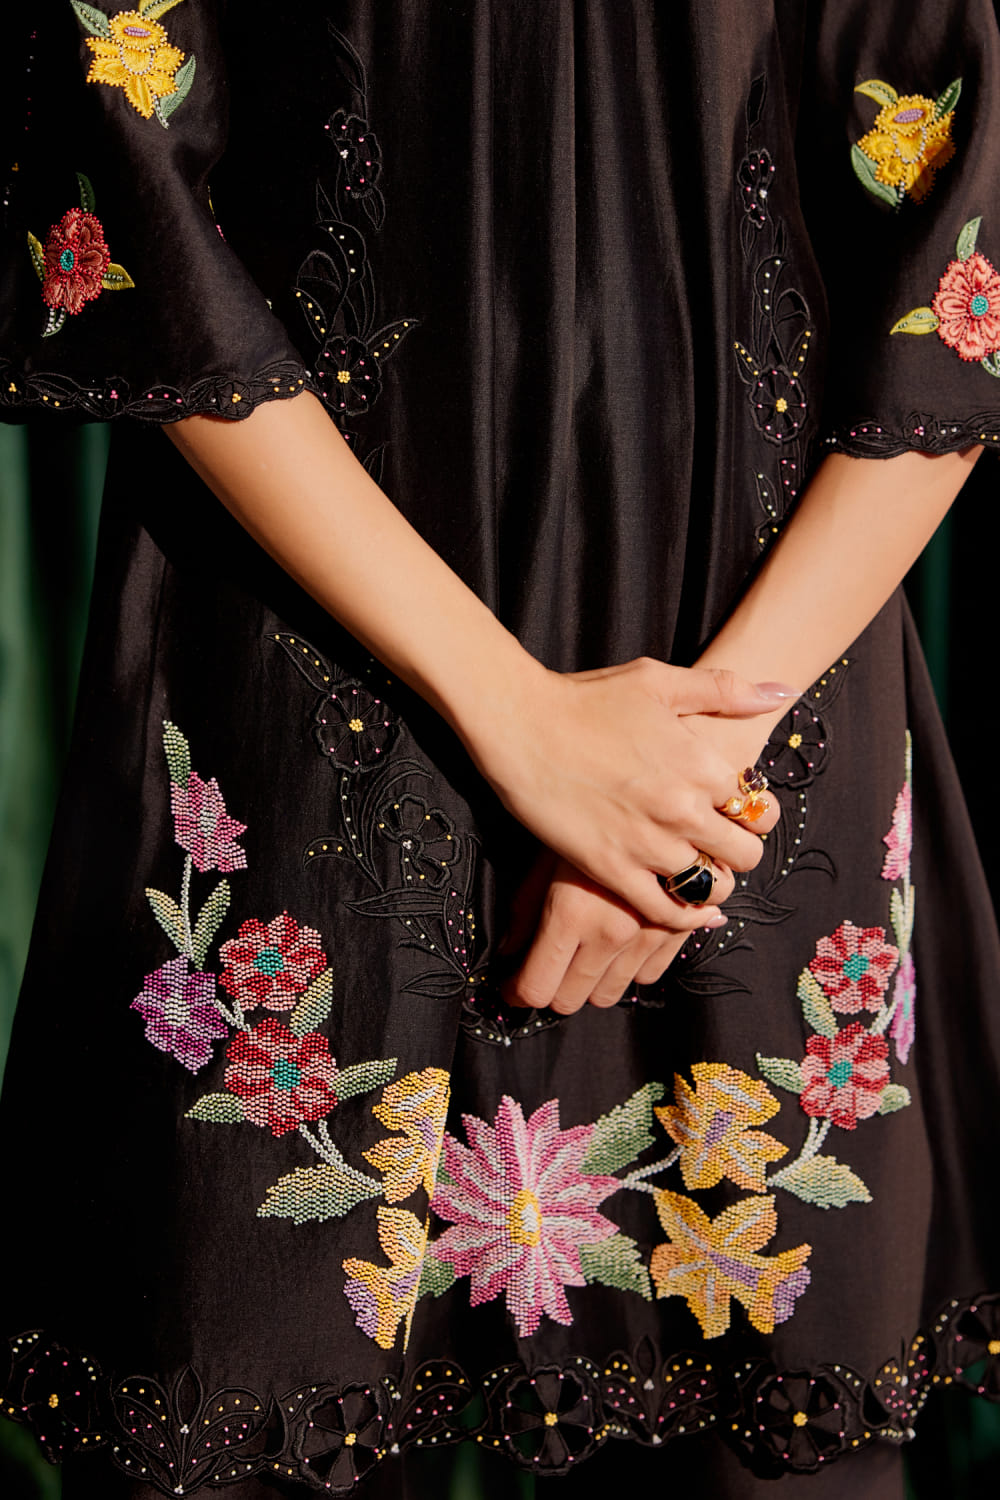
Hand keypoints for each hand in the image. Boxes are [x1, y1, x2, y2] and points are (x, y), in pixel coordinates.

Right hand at [467, 657, 795, 924]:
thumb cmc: (586, 698)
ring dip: (714, 884)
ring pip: (711, 886)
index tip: (734, 811)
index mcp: (700, 764)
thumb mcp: (659, 680)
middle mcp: (682, 809)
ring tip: (703, 873)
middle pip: (743, 853)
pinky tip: (692, 910)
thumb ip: (724, 689)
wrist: (520, 725)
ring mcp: (647, 844)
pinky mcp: (612, 870)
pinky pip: (666, 910)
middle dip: (739, 851)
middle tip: (721, 845)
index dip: (749, 810)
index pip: (755, 806)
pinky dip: (686, 918)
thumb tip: (780, 691)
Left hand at [501, 792, 778, 1013]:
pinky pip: (650, 975)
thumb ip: (527, 905)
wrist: (668, 779)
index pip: (537, 988)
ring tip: (580, 954)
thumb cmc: (592, 804)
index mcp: (570, 913)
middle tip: (542, 969)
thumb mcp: (548, 849)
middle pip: (572, 999)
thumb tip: (509, 950)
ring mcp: (650, 933)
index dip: (519, 991)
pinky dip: (630, 966)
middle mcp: (612, 932)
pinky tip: (619, 940)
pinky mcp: (682, 928)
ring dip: (591, 981)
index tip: (513, 983)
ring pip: (613, 993)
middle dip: (552, 989)